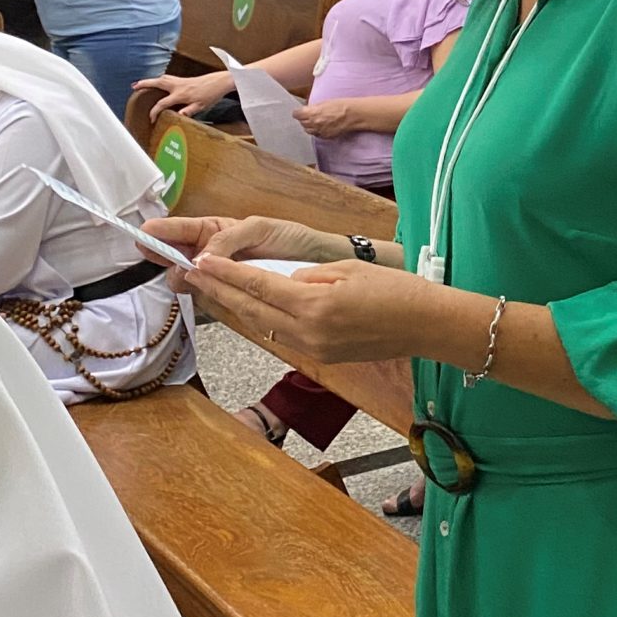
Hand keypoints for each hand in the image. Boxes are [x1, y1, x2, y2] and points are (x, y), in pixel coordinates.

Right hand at [141, 69, 230, 118]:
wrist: (220, 82)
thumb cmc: (211, 94)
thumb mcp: (201, 106)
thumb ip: (189, 111)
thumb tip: (178, 116)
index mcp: (181, 94)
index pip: (162, 103)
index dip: (154, 112)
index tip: (152, 118)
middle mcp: (178, 86)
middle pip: (157, 83)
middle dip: (144, 84)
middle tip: (134, 87)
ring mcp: (180, 81)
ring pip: (162, 79)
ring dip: (151, 81)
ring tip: (141, 84)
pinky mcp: (183, 79)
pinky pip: (167, 78)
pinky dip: (159, 80)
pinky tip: (158, 82)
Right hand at [150, 211, 350, 287]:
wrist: (317, 264)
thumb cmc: (291, 239)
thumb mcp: (260, 228)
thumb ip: (229, 238)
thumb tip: (201, 257)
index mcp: (216, 231)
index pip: (181, 230)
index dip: (161, 232)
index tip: (142, 235)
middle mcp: (212, 254)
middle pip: (175, 256)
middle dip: (165, 256)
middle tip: (167, 259)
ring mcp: (219, 276)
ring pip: (186, 278)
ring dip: (181, 276)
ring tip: (187, 273)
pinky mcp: (230, 296)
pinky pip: (207, 295)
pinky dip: (200, 292)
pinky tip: (202, 289)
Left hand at [189, 248, 426, 363]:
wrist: (425, 325)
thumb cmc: (396, 290)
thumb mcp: (348, 271)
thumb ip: (309, 277)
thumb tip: (284, 282)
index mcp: (314, 305)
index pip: (258, 286)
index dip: (227, 273)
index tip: (201, 260)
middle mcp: (308, 331)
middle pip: (252, 310)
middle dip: (219, 291)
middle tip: (191, 273)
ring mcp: (313, 347)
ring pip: (262, 325)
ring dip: (235, 307)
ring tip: (211, 289)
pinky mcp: (321, 355)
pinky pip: (281, 334)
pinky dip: (260, 319)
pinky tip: (248, 308)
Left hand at [297, 98, 368, 138]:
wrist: (353, 115)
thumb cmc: (341, 106)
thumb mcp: (324, 102)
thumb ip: (313, 108)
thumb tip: (307, 110)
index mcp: (312, 113)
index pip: (296, 115)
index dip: (298, 112)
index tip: (299, 112)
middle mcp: (314, 123)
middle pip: (301, 123)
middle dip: (304, 119)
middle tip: (309, 115)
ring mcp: (320, 131)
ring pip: (308, 130)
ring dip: (310, 126)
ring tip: (316, 121)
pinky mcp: (326, 136)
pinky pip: (316, 134)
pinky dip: (317, 131)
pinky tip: (323, 126)